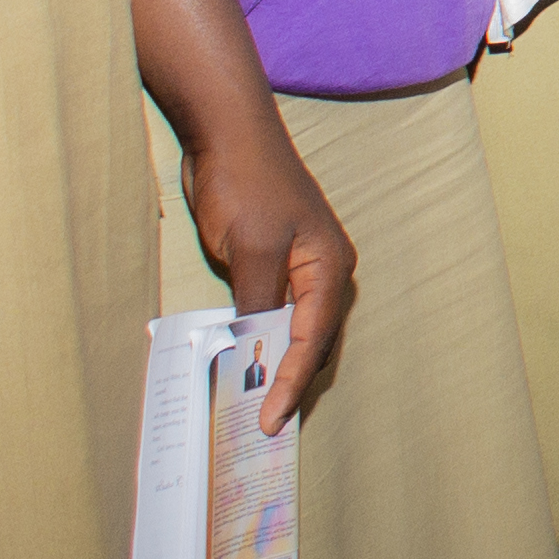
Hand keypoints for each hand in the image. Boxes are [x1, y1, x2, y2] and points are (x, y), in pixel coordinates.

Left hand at [181, 120, 356, 429]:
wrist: (228, 132)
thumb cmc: (245, 184)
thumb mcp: (250, 249)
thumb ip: (257, 303)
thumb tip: (255, 352)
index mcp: (329, 267)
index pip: (313, 341)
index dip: (291, 384)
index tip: (268, 421)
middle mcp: (323, 271)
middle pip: (314, 342)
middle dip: (290, 383)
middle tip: (259, 426)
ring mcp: (299, 265)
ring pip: (295, 330)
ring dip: (275, 365)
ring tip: (250, 403)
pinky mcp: (273, 261)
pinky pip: (273, 313)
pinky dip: (260, 340)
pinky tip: (240, 360)